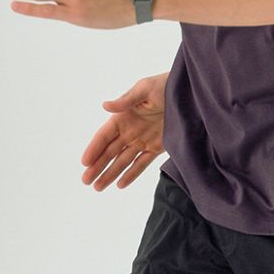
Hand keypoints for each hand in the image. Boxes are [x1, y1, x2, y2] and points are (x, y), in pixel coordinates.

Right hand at [81, 73, 169, 190]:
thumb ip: (126, 100)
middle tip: (85, 181)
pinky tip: (120, 184)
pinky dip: (131, 174)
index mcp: (122, 116)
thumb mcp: (145, 89)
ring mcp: (142, 140)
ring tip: (98, 188)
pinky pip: (141, 163)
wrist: (189, 94)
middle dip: (97, 166)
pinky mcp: (156, 147)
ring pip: (122, 161)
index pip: (104, 136)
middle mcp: (129, 130)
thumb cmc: (165, 85)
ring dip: (110, 174)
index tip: (85, 162)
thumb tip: (105, 106)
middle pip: (109, 152)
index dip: (94, 149)